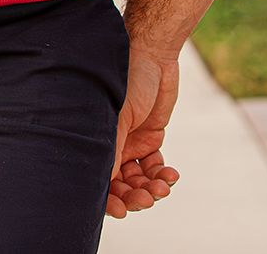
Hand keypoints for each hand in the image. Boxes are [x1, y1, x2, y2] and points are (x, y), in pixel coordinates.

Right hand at [106, 44, 180, 217]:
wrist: (154, 56)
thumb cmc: (128, 80)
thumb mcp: (117, 117)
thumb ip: (110, 150)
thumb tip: (104, 185)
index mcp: (96, 141)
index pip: (98, 181)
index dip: (108, 200)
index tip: (121, 210)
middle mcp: (111, 147)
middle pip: (119, 186)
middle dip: (132, 196)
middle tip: (147, 199)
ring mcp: (131, 144)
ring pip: (138, 180)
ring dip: (150, 188)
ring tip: (162, 186)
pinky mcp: (151, 138)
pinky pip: (155, 167)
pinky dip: (162, 175)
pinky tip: (170, 175)